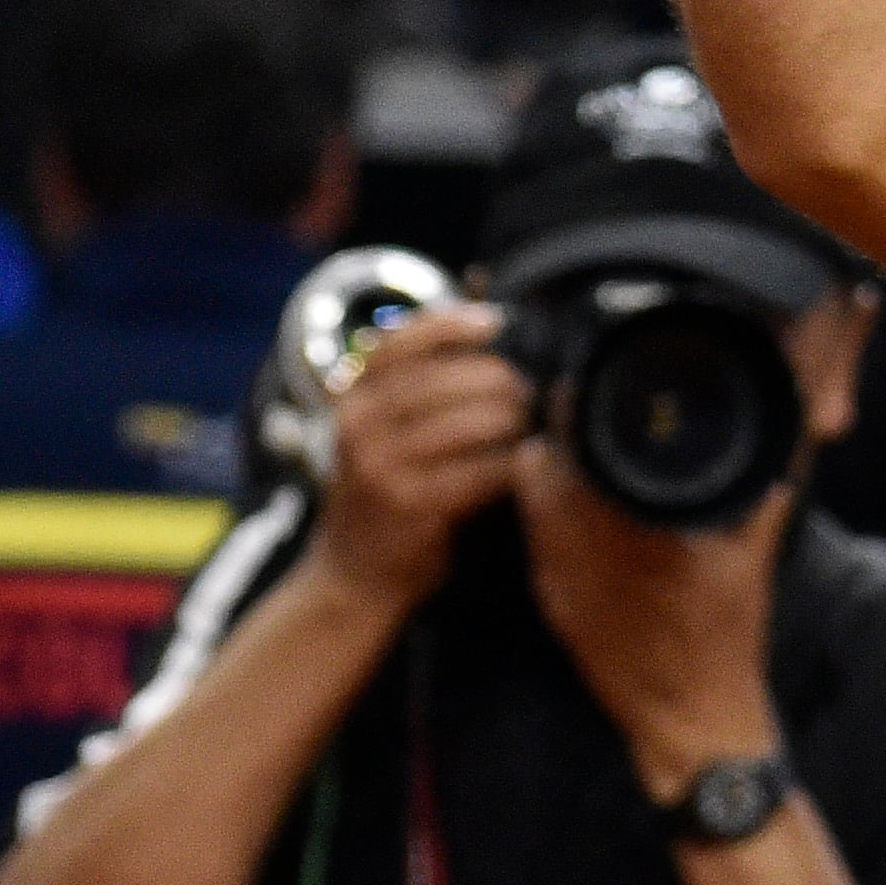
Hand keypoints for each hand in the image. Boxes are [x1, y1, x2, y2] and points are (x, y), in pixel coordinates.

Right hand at [310, 308, 526, 613]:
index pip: (399, 342)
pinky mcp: (410, 505)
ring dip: (513, 419)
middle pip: (445, 380)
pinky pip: (479, 472)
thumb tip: (485, 312)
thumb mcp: (383, 430)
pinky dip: (513, 464)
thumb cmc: (385, 488)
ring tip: (533, 423)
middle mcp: (358, 425)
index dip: (449, 324)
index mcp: (352, 397)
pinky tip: (530, 463)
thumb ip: (420, 381)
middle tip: (531, 390)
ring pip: (468, 422)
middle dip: (500, 380)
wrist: (352, 571)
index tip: (494, 321)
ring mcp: (380, 466)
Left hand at [515, 441, 790, 802]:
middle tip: (567, 424)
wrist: (691, 719)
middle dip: (553, 449)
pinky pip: (536, 552)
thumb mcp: (751, 569)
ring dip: (541, 486)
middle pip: (544, 482)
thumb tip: (781, 467)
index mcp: (638, 537)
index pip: (580, 463)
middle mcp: (591, 558)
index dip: (572, 425)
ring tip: (560, 463)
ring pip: (533, 516)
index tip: (580, 402)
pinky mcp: (558, 611)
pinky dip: (543, 527)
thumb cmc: (725, 645)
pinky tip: (561, 517)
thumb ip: (762, 510)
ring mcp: (567, 587)